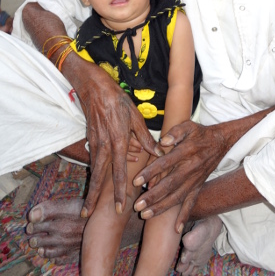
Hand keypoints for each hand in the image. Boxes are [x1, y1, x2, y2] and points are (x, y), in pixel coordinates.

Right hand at [75, 62, 157, 217]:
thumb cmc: (117, 100)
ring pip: (94, 171)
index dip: (118, 190)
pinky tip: (94, 184)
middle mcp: (104, 145)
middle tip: (88, 216)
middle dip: (94, 197)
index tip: (117, 206)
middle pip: (99, 177)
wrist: (94, 88)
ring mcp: (94, 143)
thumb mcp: (135, 116)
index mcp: (118, 140)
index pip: (118, 171)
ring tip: (87, 206)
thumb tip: (158, 152)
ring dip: (91, 189)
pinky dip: (93, 174)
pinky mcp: (90, 139)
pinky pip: (93, 160)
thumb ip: (144, 137)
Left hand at [133, 121, 228, 231]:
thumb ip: (175, 132)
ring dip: (161, 207)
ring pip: (177, 197)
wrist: (220, 142)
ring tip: (146, 215)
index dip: (150, 172)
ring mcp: (195, 180)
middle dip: (153, 196)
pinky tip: (176, 229)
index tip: (136, 181)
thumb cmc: (199, 133)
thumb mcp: (188, 126)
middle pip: (169, 185)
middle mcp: (190, 168)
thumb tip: (163, 141)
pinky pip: (191, 203)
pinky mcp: (198, 186)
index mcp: (185, 152)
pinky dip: (184, 216)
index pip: (165, 163)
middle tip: (137, 206)